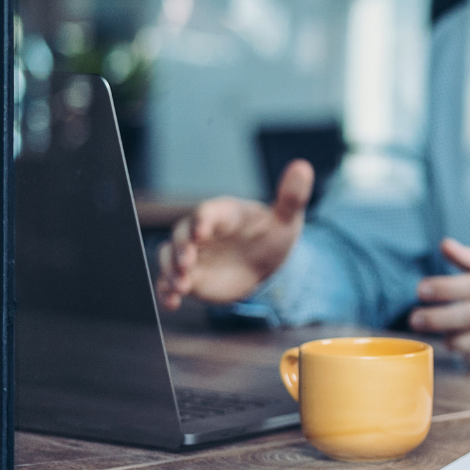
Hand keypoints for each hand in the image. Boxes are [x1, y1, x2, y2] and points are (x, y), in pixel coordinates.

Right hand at [156, 160, 313, 308]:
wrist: (265, 262)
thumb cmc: (272, 233)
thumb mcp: (286, 218)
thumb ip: (292, 197)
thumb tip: (303, 167)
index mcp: (224, 214)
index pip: (207, 212)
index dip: (202, 220)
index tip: (202, 231)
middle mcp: (201, 232)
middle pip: (181, 234)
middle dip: (181, 248)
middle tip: (187, 262)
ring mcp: (192, 254)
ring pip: (169, 257)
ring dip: (170, 270)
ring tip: (180, 285)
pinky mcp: (190, 276)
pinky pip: (169, 281)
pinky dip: (166, 291)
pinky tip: (171, 302)